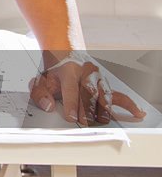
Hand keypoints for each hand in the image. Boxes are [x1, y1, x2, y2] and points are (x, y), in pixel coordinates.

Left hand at [29, 56, 146, 124]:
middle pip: (90, 93)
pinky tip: (137, 113)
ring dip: (103, 110)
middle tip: (85, 122)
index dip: (71, 104)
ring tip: (100, 121)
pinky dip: (129, 105)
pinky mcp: (107, 85)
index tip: (71, 117)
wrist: (66, 54)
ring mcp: (99, 79)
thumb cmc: (55, 72)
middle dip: (88, 109)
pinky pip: (120, 95)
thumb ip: (39, 94)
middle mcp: (87, 73)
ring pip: (104, 95)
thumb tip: (47, 106)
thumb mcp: (41, 80)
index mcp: (69, 70)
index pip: (71, 88)